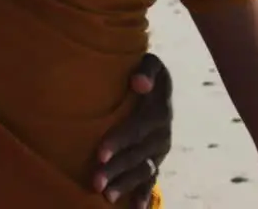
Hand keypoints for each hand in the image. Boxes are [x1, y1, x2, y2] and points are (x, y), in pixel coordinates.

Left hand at [93, 52, 172, 206]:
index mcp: (159, 112)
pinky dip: (144, 195)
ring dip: (125, 185)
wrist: (156, 87)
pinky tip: (135, 208)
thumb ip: (146, 70)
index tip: (100, 153)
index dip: (119, 141)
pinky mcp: (154, 161)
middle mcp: (161, 135)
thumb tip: (138, 83)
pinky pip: (150, 181)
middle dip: (117, 169)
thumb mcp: (151, 64)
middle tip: (95, 180)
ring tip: (106, 196)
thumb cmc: (145, 73)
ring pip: (143, 172)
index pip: (137, 129)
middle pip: (138, 155)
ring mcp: (159, 151)